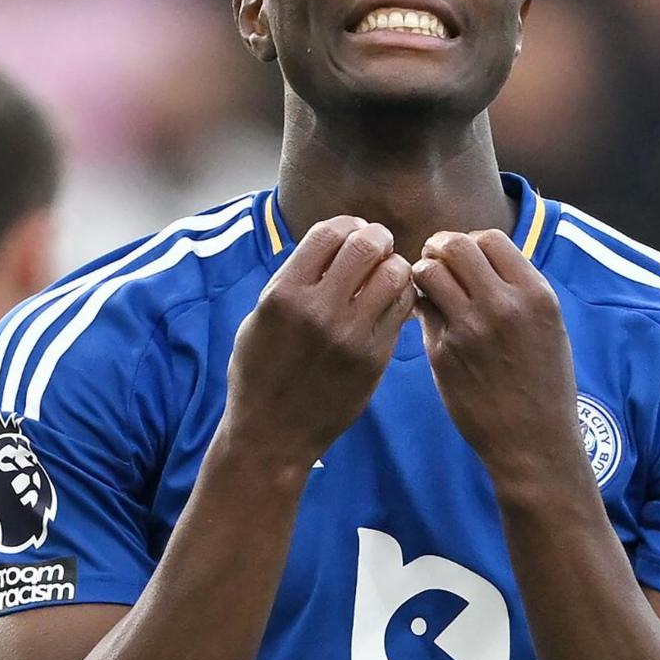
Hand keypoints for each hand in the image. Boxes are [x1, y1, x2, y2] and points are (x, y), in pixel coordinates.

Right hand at [221, 216, 414, 469]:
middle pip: (367, 245)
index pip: (328, 233)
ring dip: (393, 267)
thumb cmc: (260, 372)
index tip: (351, 233)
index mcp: (283, 295)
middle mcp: (318, 311)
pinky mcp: (374, 359)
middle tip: (376, 248)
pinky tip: (389, 303)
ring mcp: (350, 336)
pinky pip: (401, 309)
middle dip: (376, 238)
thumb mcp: (259, 318)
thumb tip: (332, 243)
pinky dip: (401, 297)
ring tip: (384, 277)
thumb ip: (293, 280)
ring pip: (395, 273)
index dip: (347, 225)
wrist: (272, 434)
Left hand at [413, 229, 583, 487]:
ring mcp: (470, 328)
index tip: (466, 258)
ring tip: (430, 289)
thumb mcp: (550, 328)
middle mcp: (504, 305)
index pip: (491, 238)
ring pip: (429, 271)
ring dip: (425, 274)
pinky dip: (420, 304)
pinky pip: (422, 308)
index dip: (472, 243)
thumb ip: (519, 291)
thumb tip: (481, 260)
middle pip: (456, 245)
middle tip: (436, 262)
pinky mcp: (444, 351)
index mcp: (536, 295)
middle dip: (441, 248)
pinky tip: (429, 316)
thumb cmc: (544, 385)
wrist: (533, 440)